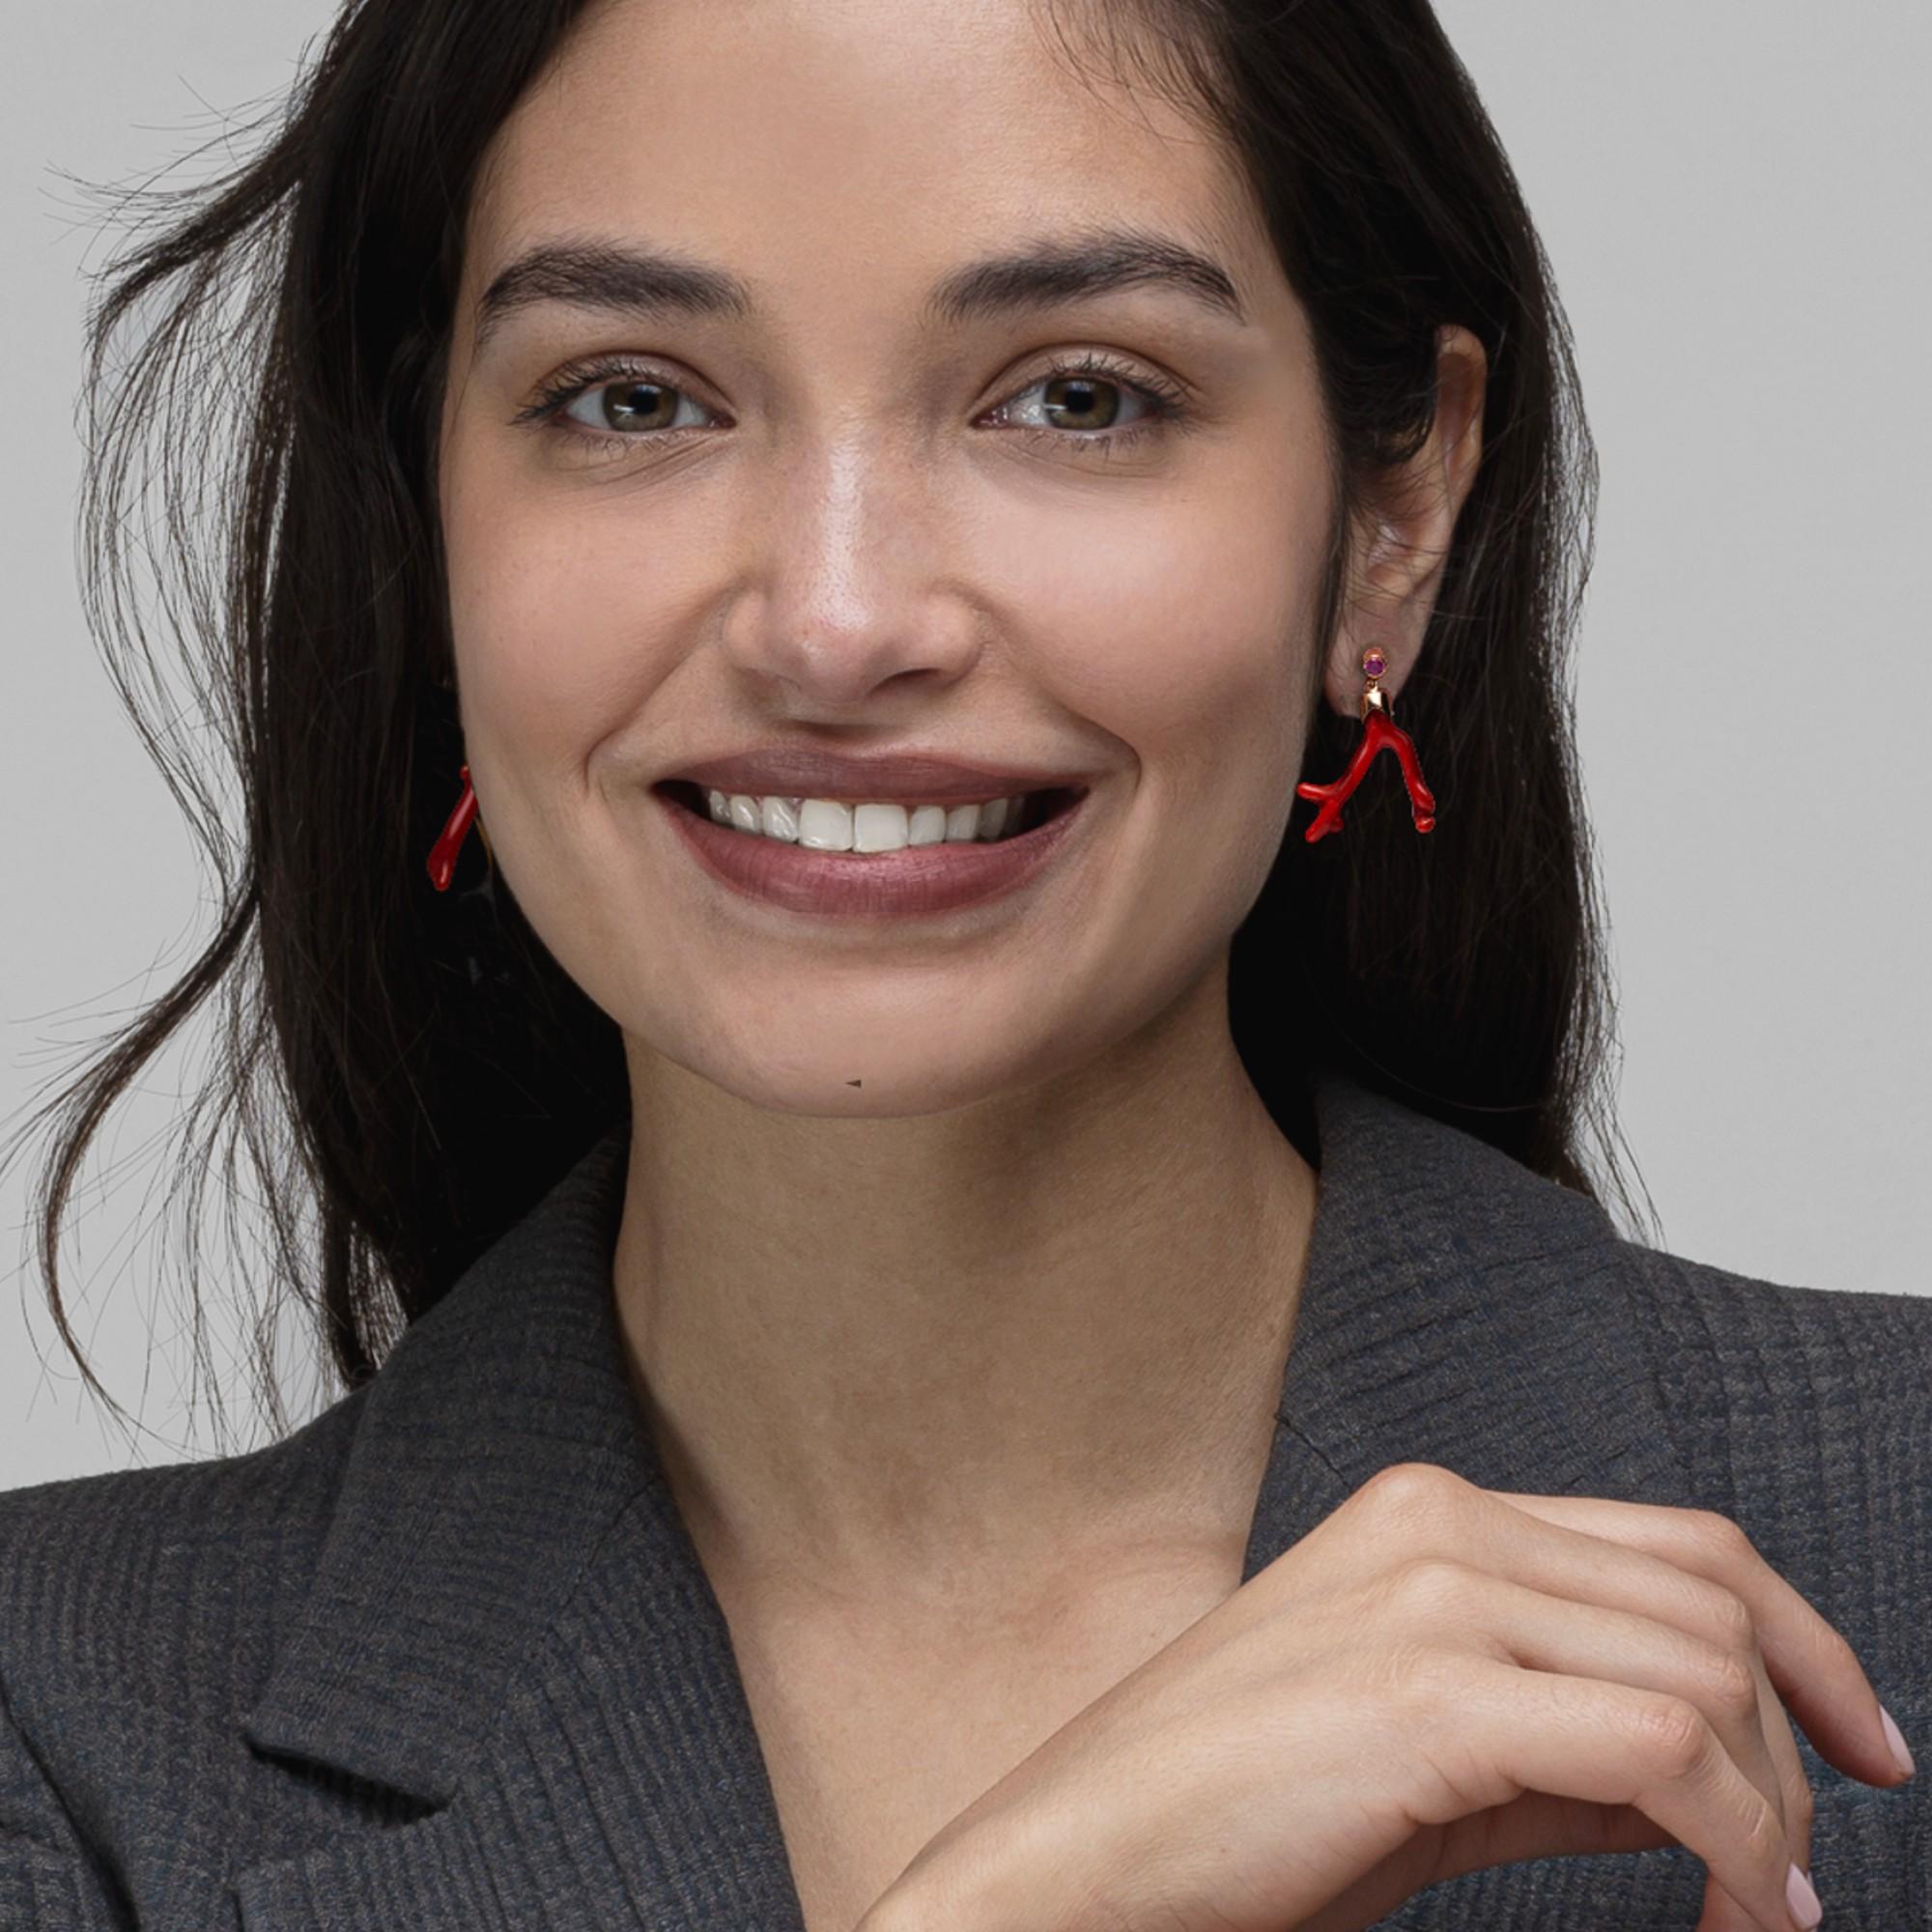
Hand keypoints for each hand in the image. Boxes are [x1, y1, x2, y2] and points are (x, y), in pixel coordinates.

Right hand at [858, 1462, 1911, 1931]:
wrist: (1082, 1859)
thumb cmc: (1233, 1818)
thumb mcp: (1431, 1762)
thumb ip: (1568, 1746)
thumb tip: (1712, 1774)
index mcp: (1430, 1512)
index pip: (1683, 1543)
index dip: (1804, 1642)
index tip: (1864, 1749)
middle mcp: (1439, 1523)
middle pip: (1713, 1604)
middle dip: (1795, 1753)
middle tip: (1788, 1887)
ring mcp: (1428, 1593)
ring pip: (1701, 1669)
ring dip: (1768, 1809)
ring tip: (1750, 1911)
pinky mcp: (1424, 1690)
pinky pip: (1658, 1750)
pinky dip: (1731, 1842)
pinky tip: (1723, 1913)